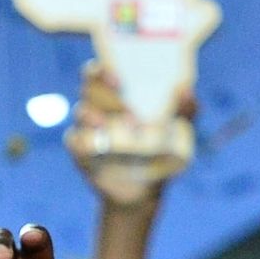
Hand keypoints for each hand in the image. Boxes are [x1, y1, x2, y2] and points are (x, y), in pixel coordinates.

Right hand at [64, 61, 197, 208]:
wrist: (146, 190)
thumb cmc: (161, 154)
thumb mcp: (180, 133)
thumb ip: (186, 111)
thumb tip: (185, 90)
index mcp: (119, 95)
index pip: (102, 72)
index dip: (103, 68)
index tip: (119, 76)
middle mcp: (100, 108)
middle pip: (89, 88)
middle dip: (103, 90)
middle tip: (122, 99)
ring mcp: (88, 130)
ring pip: (81, 111)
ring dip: (93, 113)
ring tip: (109, 123)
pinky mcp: (81, 153)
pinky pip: (74, 140)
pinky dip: (83, 139)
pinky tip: (98, 143)